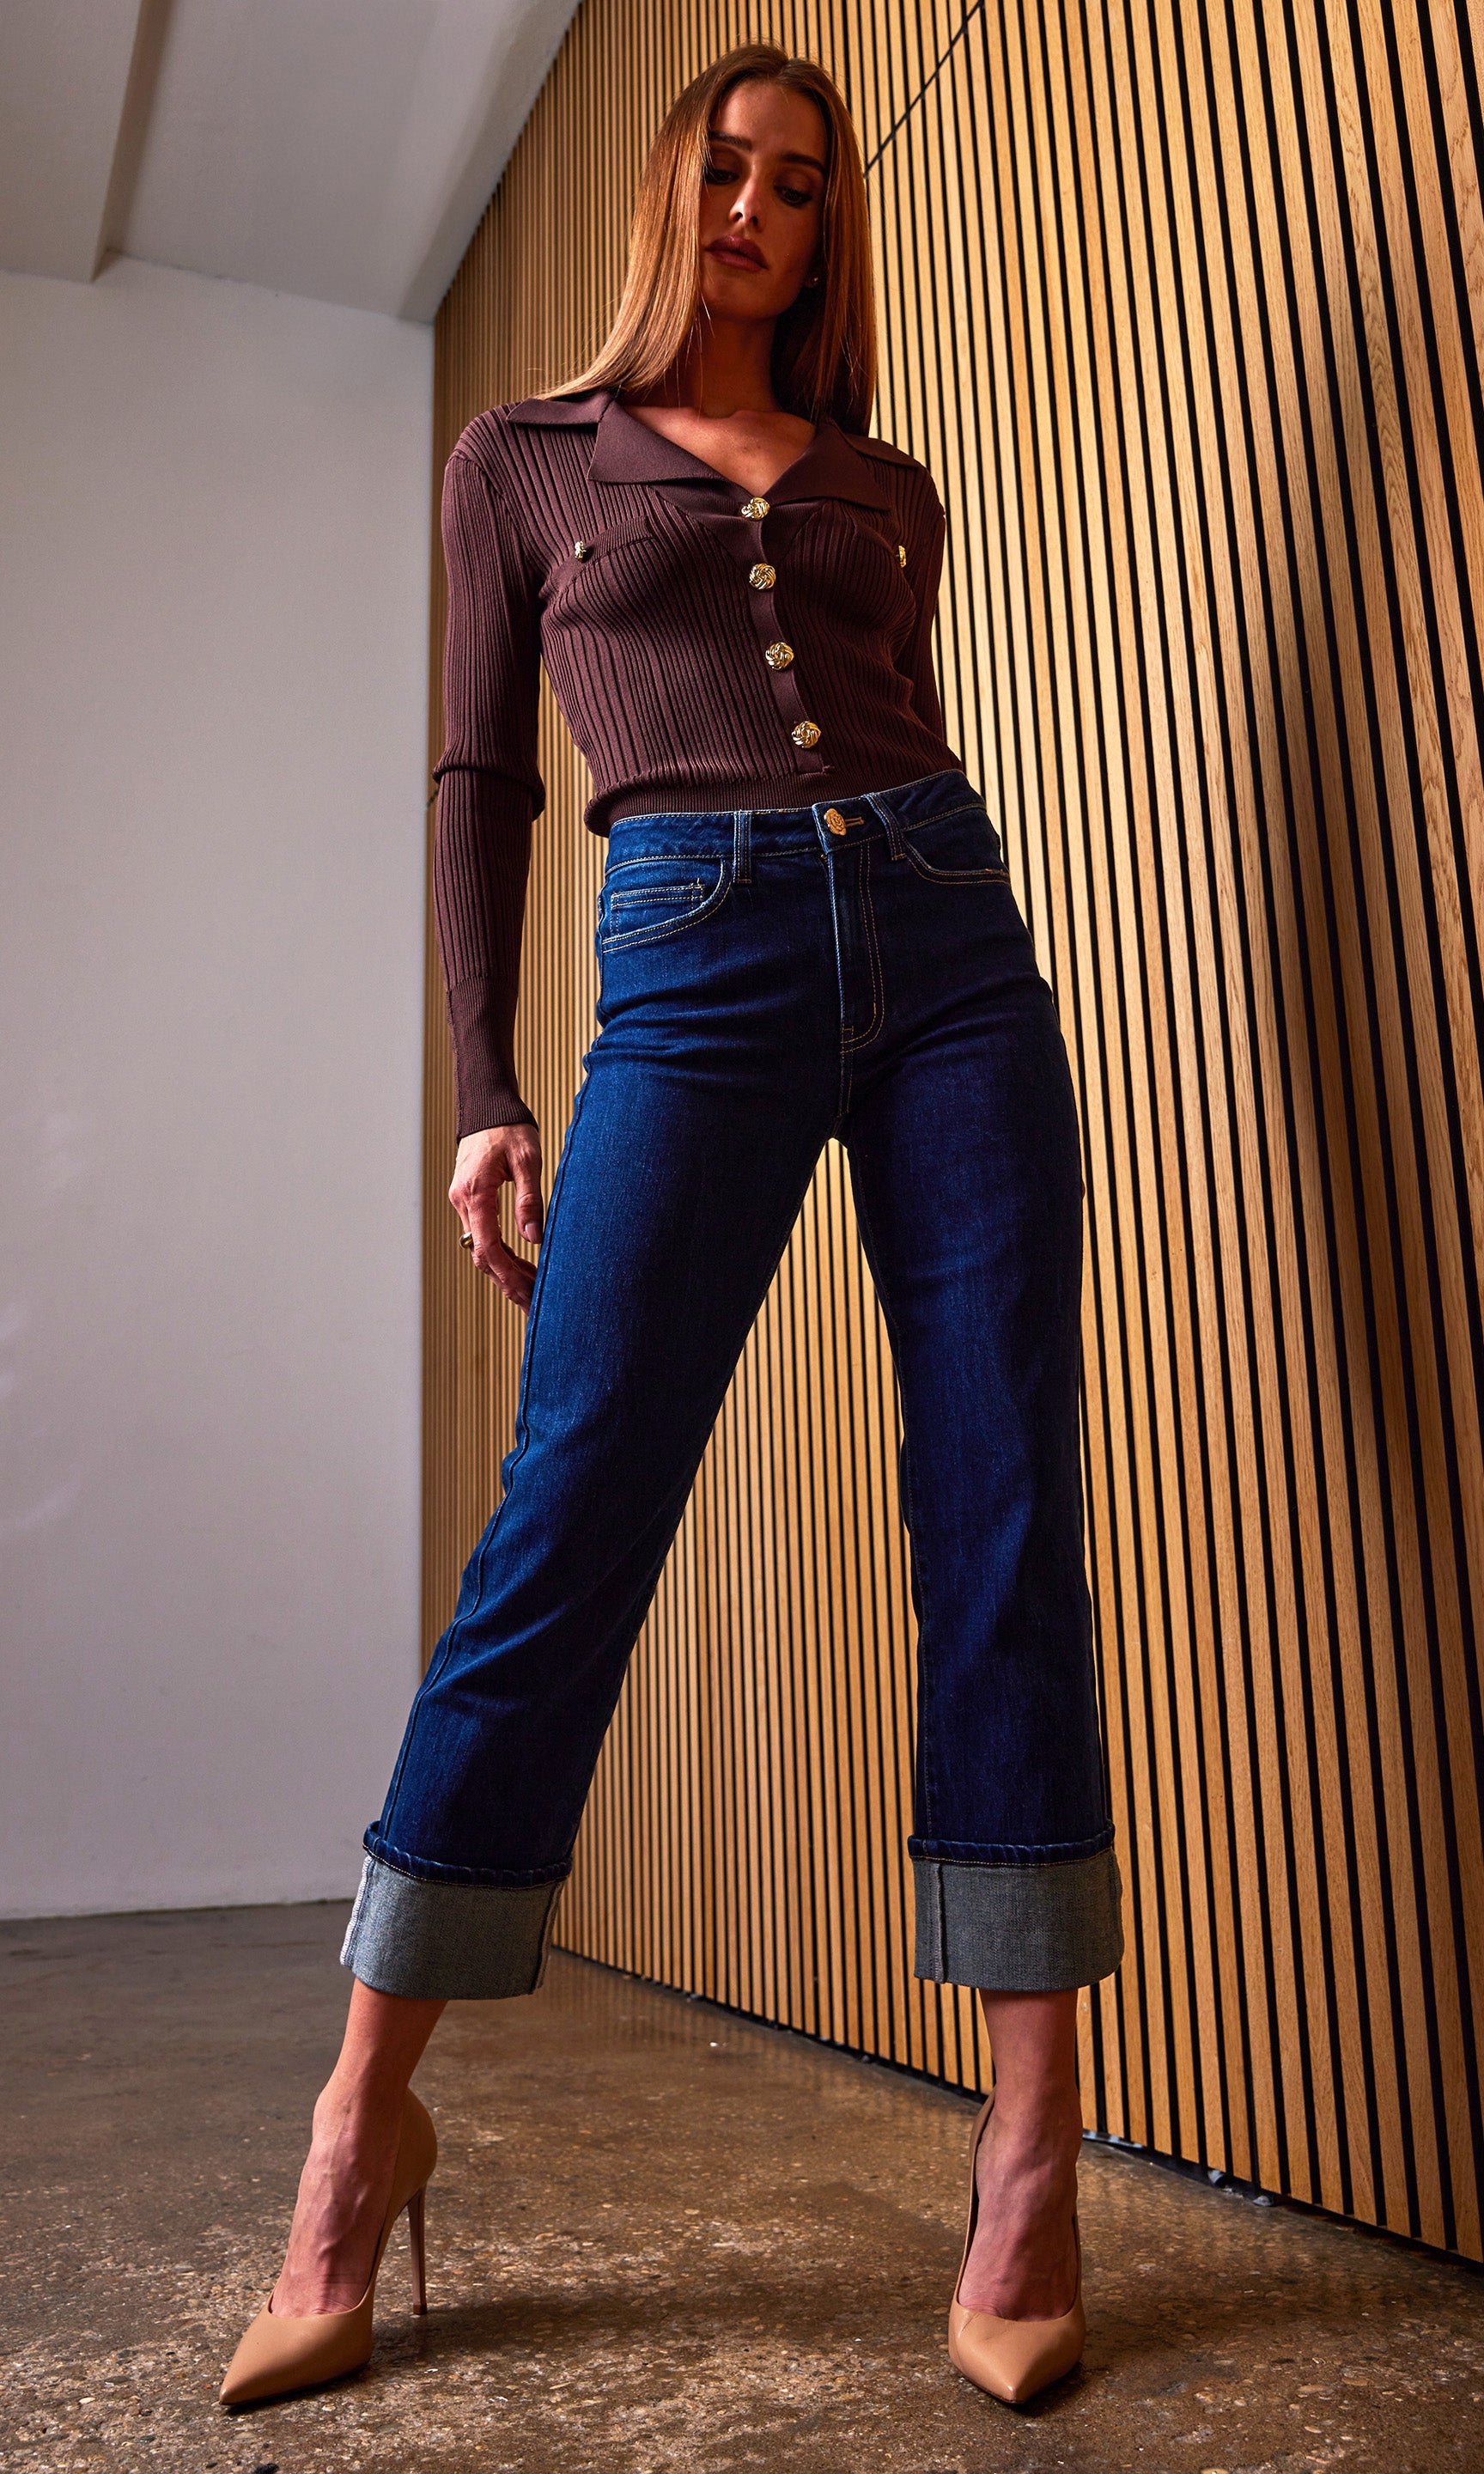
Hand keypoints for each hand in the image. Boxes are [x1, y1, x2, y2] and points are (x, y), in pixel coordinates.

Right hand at [449, 1125, 544, 1310]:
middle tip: (534, 1303)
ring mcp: (463, 1202)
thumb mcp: (528, 1160)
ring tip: (532, 1290)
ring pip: (481, 1248)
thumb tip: (534, 1239)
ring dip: (504, 1271)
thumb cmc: (510, 1128)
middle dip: (508, 1281)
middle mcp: (463, 1201)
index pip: (488, 1247)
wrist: (488, 1107)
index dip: (508, 1274)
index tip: (527, 1291)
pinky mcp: (469, 1200)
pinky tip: (519, 1267)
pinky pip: (482, 1235)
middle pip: (482, 1255)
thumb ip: (530, 1199)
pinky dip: (499, 1255)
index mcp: (475, 1193)